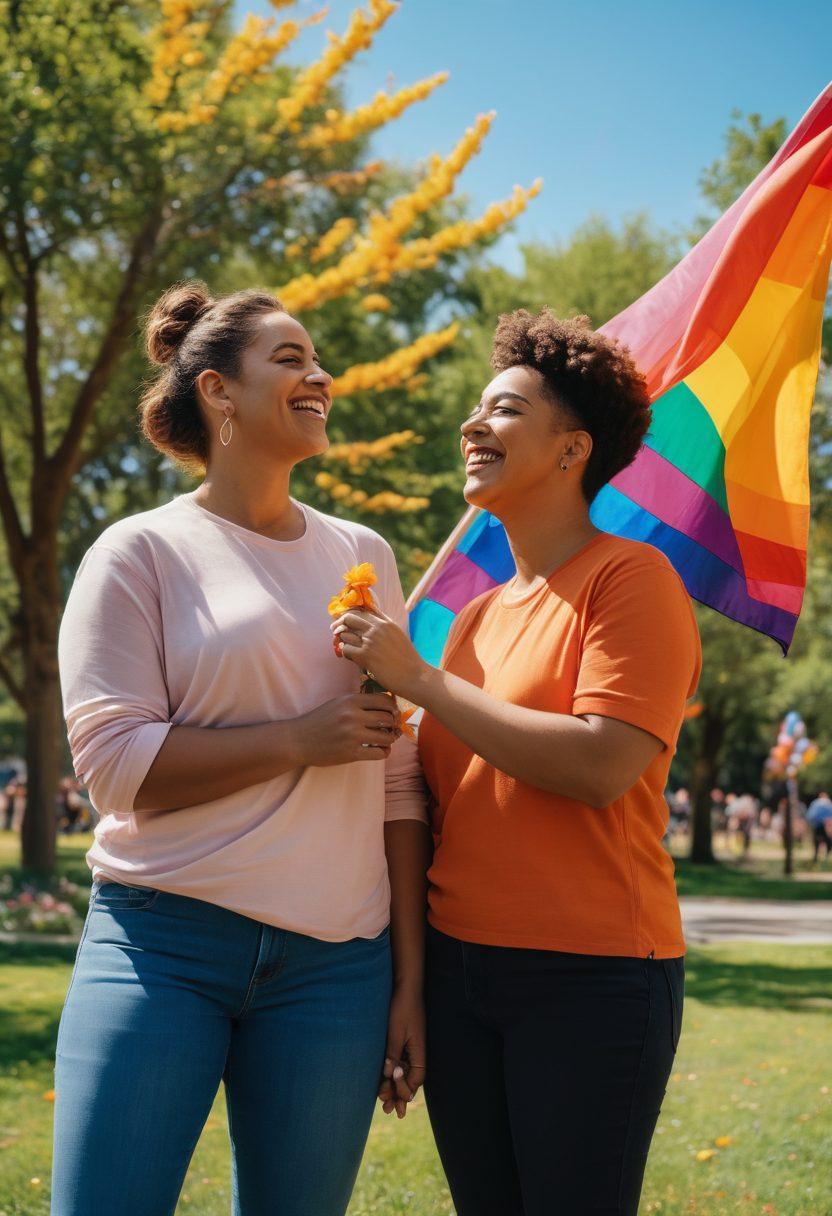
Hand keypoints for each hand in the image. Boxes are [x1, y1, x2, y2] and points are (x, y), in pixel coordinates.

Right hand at [292, 693, 398, 766]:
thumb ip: (359, 702)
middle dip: (393, 724)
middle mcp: (353, 716)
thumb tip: (387, 704)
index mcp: (351, 701)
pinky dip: (384, 752)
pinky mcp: (352, 753)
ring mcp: (353, 735)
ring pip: (387, 737)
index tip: (391, 713)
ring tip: (385, 740)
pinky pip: (380, 753)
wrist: (298, 740)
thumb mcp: (338, 703)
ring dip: (390, 739)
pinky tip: (380, 750)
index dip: (392, 708)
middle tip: (390, 728)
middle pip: (388, 718)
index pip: (385, 701)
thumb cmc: (319, 720)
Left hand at [332, 609, 426, 701]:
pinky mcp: (365, 655)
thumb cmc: (408, 659)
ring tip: (348, 647)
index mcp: (385, 622)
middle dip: (340, 624)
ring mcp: (370, 641)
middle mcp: (377, 628)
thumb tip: (371, 617)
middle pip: (349, 618)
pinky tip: (352, 658)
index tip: (345, 621)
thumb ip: (385, 625)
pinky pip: (346, 649)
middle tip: (335, 631)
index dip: (350, 614)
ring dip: (343, 641)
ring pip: (345, 634)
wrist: (415, 676)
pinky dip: (346, 653)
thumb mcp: (398, 635)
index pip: (361, 610)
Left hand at [378, 986, 425, 1118]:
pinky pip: (397, 1064)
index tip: (390, 1088)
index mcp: (419, 1052)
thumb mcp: (396, 1032)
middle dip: (399, 1096)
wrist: (404, 986)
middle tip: (388, 1111)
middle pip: (410, 1081)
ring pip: (402, 1075)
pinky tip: (383, 1084)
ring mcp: (408, 1048)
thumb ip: (392, 1054)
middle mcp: (415, 1053)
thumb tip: (388, 1076)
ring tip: (384, 1104)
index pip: (415, 1080)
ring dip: (394, 1089)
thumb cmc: (402, 1007)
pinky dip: (391, 1076)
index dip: (404, 1088)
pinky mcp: (400, 1042)